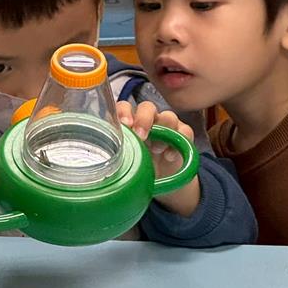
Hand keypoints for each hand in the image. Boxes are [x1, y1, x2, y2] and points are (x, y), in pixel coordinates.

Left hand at [117, 101, 199, 216]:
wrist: (162, 181)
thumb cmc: (140, 169)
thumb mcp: (126, 164)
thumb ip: (117, 158)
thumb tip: (101, 168)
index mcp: (131, 124)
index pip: (124, 108)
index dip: (123, 112)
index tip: (124, 125)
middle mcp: (149, 121)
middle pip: (147, 107)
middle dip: (143, 119)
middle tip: (140, 136)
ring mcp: (167, 127)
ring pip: (168, 116)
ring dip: (163, 129)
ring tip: (157, 150)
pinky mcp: (183, 136)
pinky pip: (185, 131)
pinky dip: (180, 141)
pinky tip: (169, 156)